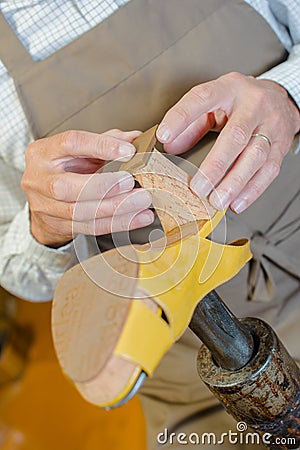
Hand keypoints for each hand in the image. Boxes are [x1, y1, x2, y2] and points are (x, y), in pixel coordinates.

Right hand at [21, 129, 153, 246]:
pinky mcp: (59, 226)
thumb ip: (107, 141)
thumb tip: (135, 138)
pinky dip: (119, 223)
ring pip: (80, 211)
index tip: (128, 151)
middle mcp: (39, 179)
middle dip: (104, 185)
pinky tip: (139, 217)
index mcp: (44, 152)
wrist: (43, 198)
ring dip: (116, 208)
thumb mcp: (81, 149)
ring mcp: (45, 206)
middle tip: (131, 181)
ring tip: (141, 200)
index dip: (100, 146)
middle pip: (67, 186)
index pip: (71, 144)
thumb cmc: (64, 168)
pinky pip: (91, 227)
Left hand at [157, 72, 299, 212]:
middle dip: (215, 165)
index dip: (181, 117)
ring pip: (255, 156)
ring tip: (216, 200)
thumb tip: (170, 145)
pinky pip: (268, 170)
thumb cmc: (240, 103)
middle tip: (198, 188)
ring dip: (234, 183)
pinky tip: (236, 202)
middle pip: (235, 136)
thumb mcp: (214, 103)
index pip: (203, 99)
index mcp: (230, 89)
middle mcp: (254, 104)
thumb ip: (191, 123)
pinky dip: (252, 190)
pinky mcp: (281, 146)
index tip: (164, 136)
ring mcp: (271, 125)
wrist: (281, 99)